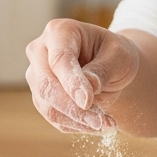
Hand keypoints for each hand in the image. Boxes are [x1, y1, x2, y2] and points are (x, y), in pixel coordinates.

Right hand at [25, 19, 139, 133]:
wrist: (110, 65)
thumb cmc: (115, 54)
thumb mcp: (119, 57)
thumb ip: (103, 70)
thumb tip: (89, 88)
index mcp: (59, 31)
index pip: (59, 59)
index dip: (72, 82)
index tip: (88, 102)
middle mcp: (40, 51)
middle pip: (47, 85)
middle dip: (74, 108)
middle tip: (101, 122)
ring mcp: (36, 76)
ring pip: (48, 107)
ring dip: (78, 121)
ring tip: (107, 124)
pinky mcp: (41, 98)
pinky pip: (54, 118)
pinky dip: (77, 126)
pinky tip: (98, 124)